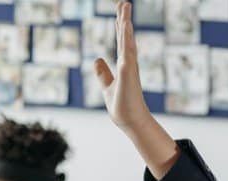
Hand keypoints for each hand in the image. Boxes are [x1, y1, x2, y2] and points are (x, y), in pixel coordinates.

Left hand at [94, 2, 152, 131]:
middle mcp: (128, 63)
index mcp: (124, 65)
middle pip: (125, 37)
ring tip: (125, 7)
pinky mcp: (128, 73)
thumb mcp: (107, 87)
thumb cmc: (122, 107)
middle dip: (124, 19)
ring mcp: (129, 67)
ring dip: (126, 24)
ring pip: (127, 40)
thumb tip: (97, 59)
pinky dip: (127, 38)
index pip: (122, 41)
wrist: (130, 122)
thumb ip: (103, 73)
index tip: (120, 12)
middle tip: (124, 2)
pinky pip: (127, 51)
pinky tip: (126, 26)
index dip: (120, 26)